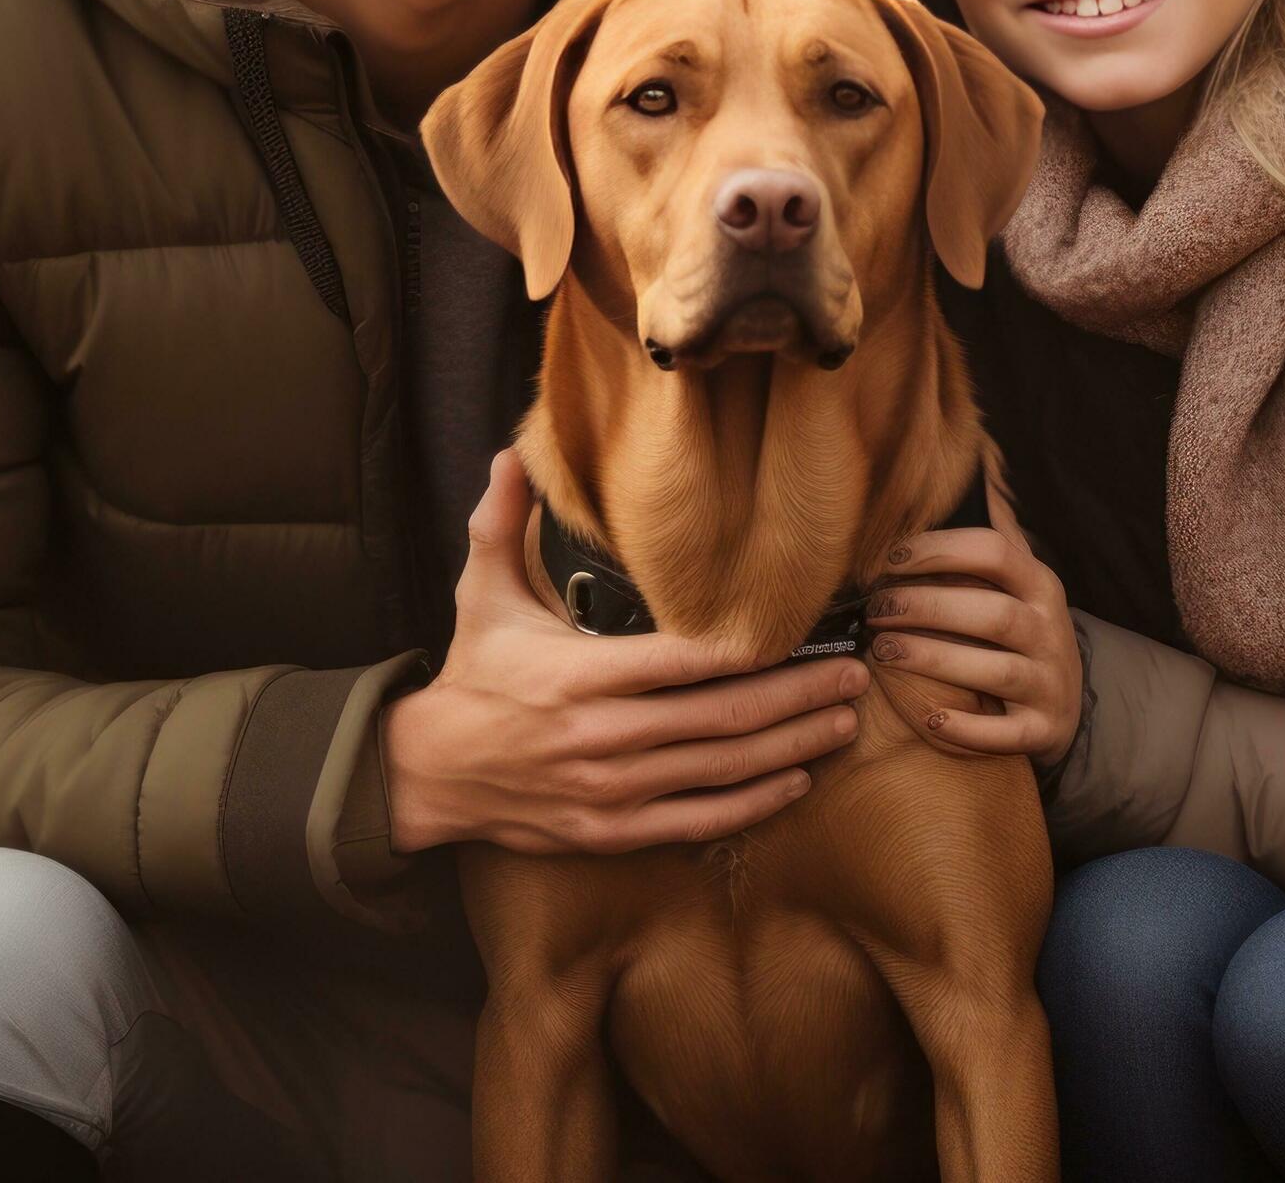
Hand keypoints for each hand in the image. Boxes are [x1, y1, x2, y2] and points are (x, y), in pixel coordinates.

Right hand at [380, 450, 868, 855]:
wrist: (431, 773)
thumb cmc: (474, 675)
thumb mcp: (482, 594)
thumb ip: (500, 523)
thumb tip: (511, 454)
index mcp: (577, 675)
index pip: (678, 662)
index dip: (744, 651)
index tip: (800, 631)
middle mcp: (601, 736)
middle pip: (719, 718)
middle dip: (796, 695)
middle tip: (853, 673)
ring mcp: (610, 789)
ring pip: (719, 770)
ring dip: (790, 746)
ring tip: (844, 720)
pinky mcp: (612, 831)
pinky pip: (697, 821)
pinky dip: (752, 803)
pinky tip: (796, 780)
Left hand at [863, 477, 1082, 767]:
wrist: (1063, 705)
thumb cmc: (1017, 631)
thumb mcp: (1015, 580)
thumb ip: (990, 531)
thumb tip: (976, 458)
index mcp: (1039, 583)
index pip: (994, 553)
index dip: (939, 550)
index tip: (889, 558)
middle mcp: (1050, 629)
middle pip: (990, 612)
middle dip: (925, 607)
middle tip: (874, 610)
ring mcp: (1050, 682)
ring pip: (994, 669)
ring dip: (933, 658)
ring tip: (882, 651)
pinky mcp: (1043, 729)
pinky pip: (1005, 733)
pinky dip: (965, 728)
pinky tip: (925, 716)